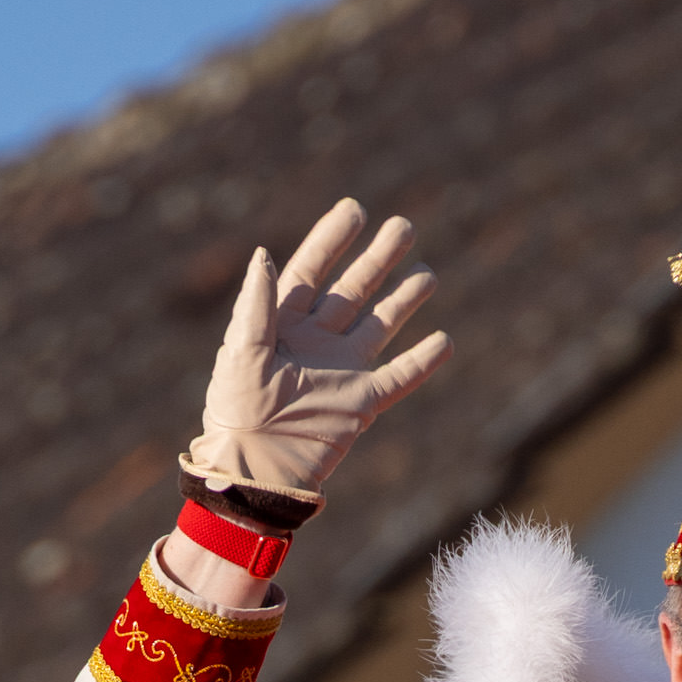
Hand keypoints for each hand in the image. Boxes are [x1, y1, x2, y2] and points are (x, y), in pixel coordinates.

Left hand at [179, 199, 450, 499]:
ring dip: (403, 300)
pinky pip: (399, 377)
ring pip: (380, 325)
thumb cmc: (236, 413)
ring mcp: (341, 371)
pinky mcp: (362, 404)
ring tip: (428, 273)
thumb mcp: (241, 353)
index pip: (311, 271)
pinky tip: (445, 340)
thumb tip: (265, 256)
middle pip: (352, 290)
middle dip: (378, 258)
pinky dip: (423, 360)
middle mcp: (314, 342)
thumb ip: (255, 305)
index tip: (355, 210)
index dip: (332, 240)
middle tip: (403, 226)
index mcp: (280, 325)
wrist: (254, 471)